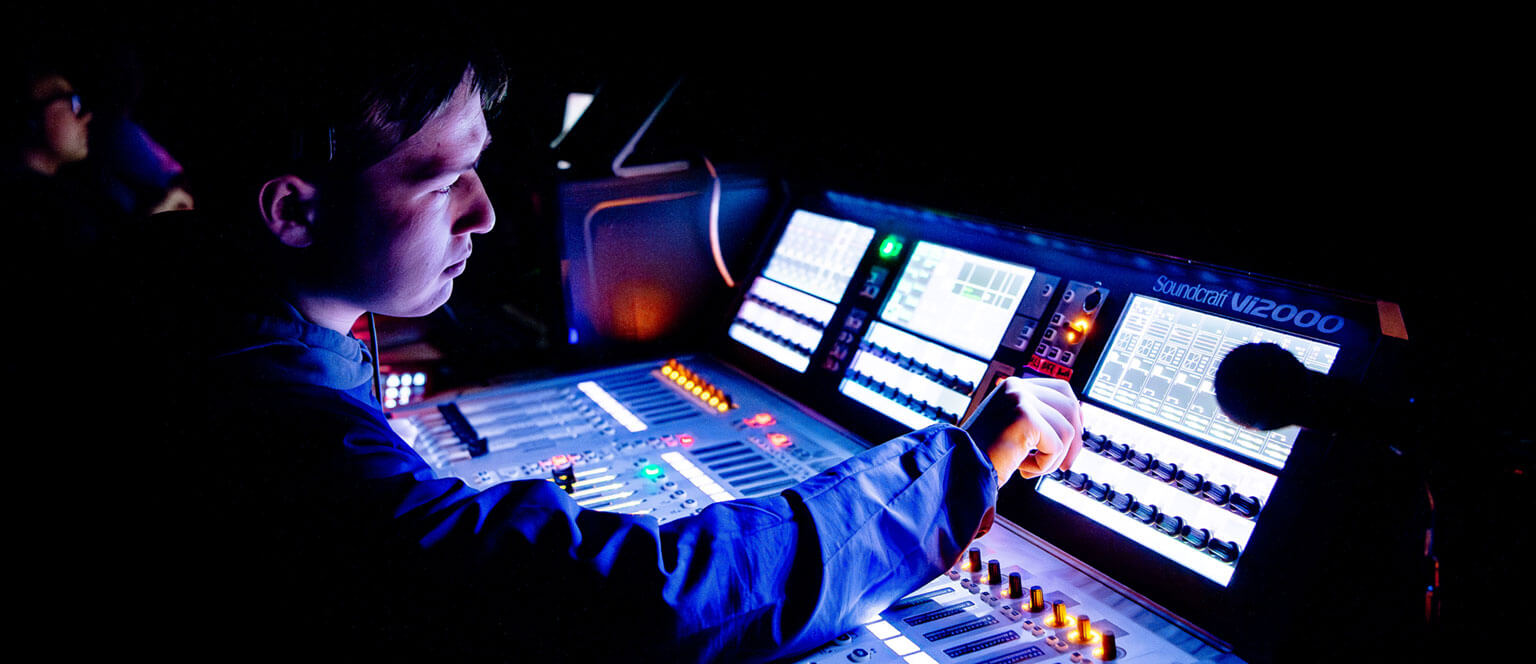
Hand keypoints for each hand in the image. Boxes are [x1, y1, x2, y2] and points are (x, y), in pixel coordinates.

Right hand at [963, 377, 1083, 487]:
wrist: (957, 468)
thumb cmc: (981, 456)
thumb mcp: (1010, 429)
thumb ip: (1036, 420)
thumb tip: (1075, 425)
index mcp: (1013, 387)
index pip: (1061, 389)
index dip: (1074, 414)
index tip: (1074, 438)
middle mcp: (1017, 387)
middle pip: (1070, 405)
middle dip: (1075, 439)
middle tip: (1064, 464)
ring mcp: (1020, 399)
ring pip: (1067, 430)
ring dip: (1054, 458)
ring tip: (1030, 467)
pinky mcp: (1024, 417)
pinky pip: (1057, 445)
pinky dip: (1044, 465)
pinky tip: (1023, 468)